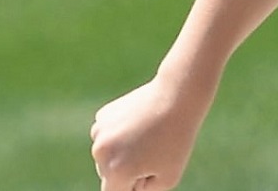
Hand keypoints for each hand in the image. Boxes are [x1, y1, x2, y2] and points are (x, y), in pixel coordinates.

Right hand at [89, 76, 210, 190]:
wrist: (178, 95)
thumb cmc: (176, 139)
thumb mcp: (168, 178)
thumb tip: (129, 189)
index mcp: (115, 172)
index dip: (131, 188)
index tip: (145, 175)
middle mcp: (101, 153)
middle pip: (109, 174)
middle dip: (128, 170)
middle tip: (154, 153)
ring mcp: (99, 132)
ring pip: (108, 154)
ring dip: (124, 152)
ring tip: (150, 136)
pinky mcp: (102, 116)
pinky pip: (109, 135)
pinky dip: (121, 134)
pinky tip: (141, 122)